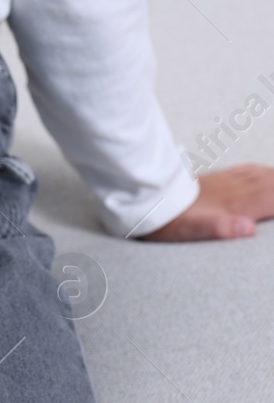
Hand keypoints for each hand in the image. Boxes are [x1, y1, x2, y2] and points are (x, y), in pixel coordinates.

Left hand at [142, 165, 273, 240]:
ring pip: (262, 175)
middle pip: (273, 184)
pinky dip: (262, 171)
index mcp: (233, 204)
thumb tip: (247, 228)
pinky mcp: (214, 180)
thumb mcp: (188, 231)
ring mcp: (224, 183)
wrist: (141, 200)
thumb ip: (219, 229)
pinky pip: (245, 171)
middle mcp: (233, 190)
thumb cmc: (165, 221)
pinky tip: (263, 172)